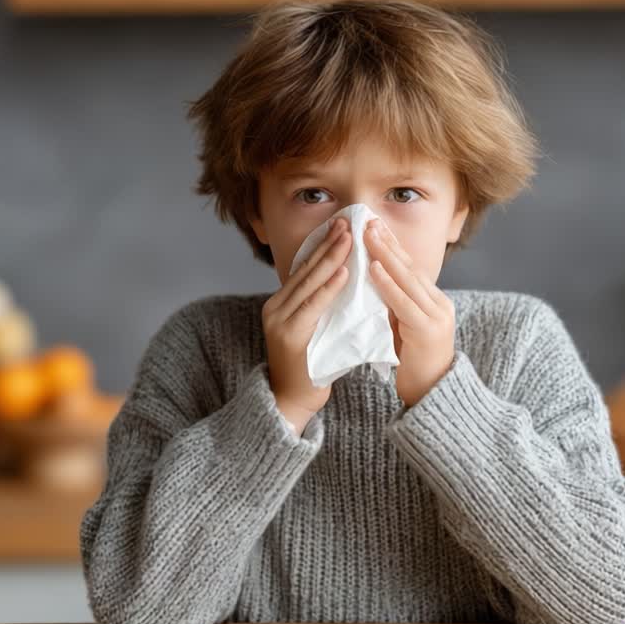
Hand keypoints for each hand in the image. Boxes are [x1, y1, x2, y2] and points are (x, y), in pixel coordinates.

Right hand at [263, 217, 350, 432]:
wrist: (290, 401)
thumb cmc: (309, 368)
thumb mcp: (314, 330)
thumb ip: (322, 308)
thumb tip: (347, 282)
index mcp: (280, 304)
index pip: (304, 269)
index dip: (323, 246)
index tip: (342, 226)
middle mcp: (275, 308)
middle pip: (306, 270)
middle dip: (328, 244)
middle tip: (347, 222)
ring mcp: (280, 321)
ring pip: (309, 283)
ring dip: (331, 258)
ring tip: (348, 238)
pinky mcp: (290, 336)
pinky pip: (313, 306)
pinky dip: (329, 288)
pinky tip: (343, 272)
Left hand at [364, 219, 455, 406]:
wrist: (433, 396)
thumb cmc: (413, 364)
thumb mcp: (402, 328)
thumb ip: (392, 305)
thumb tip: (370, 282)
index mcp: (433, 301)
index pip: (410, 267)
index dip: (392, 245)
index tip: (373, 225)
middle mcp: (439, 304)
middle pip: (410, 266)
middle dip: (387, 242)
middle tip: (367, 220)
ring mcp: (436, 316)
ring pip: (408, 279)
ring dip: (385, 255)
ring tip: (368, 235)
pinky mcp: (428, 332)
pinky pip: (404, 303)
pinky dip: (387, 284)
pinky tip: (374, 269)